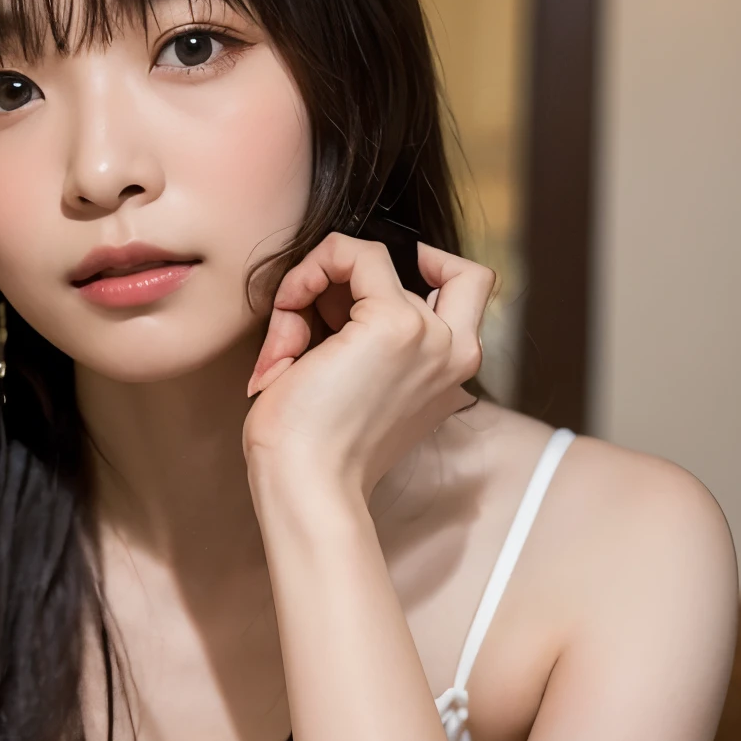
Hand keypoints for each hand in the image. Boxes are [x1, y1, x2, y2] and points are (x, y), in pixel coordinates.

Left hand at [243, 234, 493, 497]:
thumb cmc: (312, 448)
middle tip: (321, 317)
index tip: (331, 321)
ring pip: (377, 258)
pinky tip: (287, 320)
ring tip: (289, 343)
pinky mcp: (395, 324)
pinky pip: (354, 253)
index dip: (386, 288)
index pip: (448, 291)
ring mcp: (430, 336)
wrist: (306, 487)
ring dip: (319, 287)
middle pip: (437, 267)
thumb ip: (362, 339)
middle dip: (362, 280)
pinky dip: (310, 272)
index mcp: (447, 372)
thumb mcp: (352, 385)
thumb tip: (325, 293)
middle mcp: (453, 351)